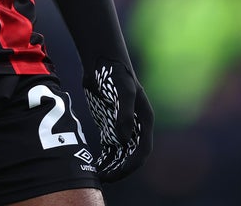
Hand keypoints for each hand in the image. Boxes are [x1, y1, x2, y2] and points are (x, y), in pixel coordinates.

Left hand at [83, 59, 152, 181]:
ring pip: (120, 153)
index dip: (132, 164)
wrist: (102, 62)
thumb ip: (124, 114)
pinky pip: (109, 146)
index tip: (118, 173)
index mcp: (144, 120)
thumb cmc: (116, 74)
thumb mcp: (123, 91)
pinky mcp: (109, 124)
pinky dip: (104, 158)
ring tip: (98, 176)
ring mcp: (122, 126)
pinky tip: (95, 165)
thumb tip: (124, 139)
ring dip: (112, 166)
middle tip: (105, 178)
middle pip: (131, 155)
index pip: (142, 150)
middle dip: (120, 169)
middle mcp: (135, 126)